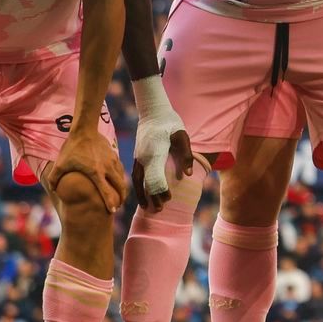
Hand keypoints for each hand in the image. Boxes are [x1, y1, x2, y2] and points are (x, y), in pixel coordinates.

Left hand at [50, 126, 128, 213]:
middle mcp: (107, 168)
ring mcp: (112, 161)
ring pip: (122, 178)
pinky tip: (117, 180)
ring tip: (120, 196)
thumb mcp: (60, 164)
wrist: (85, 129)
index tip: (112, 211)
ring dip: (122, 188)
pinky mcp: (114, 155)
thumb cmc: (71, 148)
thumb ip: (54, 179)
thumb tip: (53, 190)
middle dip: (121, 198)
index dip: (110, 203)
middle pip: (120, 187)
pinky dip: (121, 177)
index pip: (106, 191)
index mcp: (95, 173)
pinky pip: (120, 170)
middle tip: (118, 206)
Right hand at [130, 76, 193, 210]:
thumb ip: (186, 154)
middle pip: (145, 182)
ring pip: (137, 180)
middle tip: (159, 210)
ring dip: (141, 194)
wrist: (153, 111)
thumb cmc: (171, 123)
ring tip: (146, 207)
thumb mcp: (182, 135)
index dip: (161, 190)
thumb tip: (187, 175)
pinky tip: (141, 193)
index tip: (169, 199)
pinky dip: (137, 186)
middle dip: (152, 197)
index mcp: (154, 153)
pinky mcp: (136, 156)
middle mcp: (143, 157)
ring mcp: (138, 157)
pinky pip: (135, 175)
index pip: (155, 178)